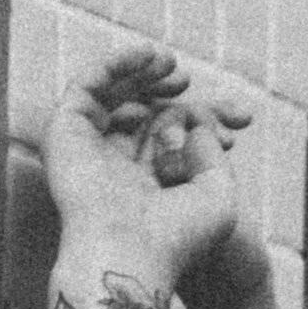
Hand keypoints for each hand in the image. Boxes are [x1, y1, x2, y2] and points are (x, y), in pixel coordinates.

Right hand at [38, 45, 259, 297]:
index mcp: (147, 189)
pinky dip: (115, 63)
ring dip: (141, 72)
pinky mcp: (64, 133)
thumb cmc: (174, 237)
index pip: (174, 140)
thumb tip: (199, 122)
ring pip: (113, 95)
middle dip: (169, 93)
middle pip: (145, 112)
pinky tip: (146, 56)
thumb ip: (215, 154)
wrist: (128, 253)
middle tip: (188, 81)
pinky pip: (87, 84)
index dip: (204, 122)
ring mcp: (86, 150)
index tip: (243, 120)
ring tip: (170, 63)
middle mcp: (114, 169)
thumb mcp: (218, 196)